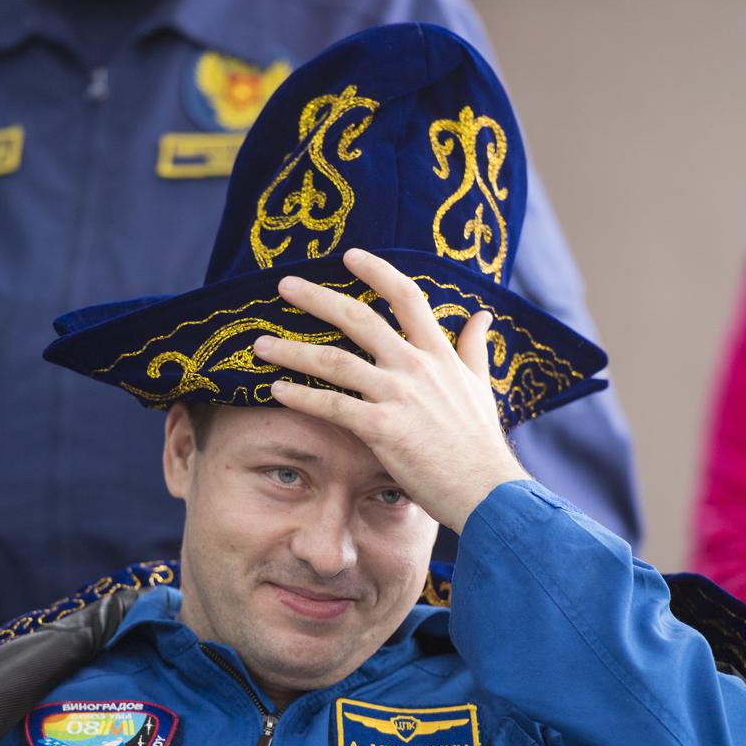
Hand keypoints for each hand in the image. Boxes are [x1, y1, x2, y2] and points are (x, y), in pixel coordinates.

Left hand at [254, 248, 528, 532]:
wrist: (485, 490)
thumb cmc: (479, 444)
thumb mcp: (481, 387)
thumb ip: (473, 349)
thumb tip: (481, 316)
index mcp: (438, 353)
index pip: (407, 298)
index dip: (377, 272)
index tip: (349, 255)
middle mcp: (416, 367)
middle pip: (360, 319)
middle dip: (318, 299)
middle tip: (284, 285)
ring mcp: (398, 396)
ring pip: (335, 361)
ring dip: (292, 351)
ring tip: (259, 344)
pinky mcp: (381, 429)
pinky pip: (332, 406)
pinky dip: (301, 396)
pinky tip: (276, 389)